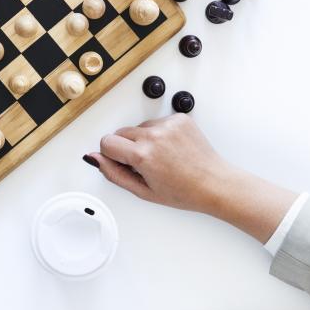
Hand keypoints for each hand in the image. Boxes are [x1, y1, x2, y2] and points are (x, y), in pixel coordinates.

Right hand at [85, 114, 297, 242]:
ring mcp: (168, 124)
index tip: (123, 162)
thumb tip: (95, 158)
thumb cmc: (184, 192)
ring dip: (144, 140)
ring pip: (139, 127)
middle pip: (121, 132)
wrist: (214, 183)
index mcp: (143, 155)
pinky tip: (172, 148)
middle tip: (145, 164)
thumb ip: (113, 173)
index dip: (112, 155)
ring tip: (162, 157)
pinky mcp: (179, 118)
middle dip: (127, 147)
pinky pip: (157, 122)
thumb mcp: (143, 191)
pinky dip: (160, 134)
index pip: (107, 142)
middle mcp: (154, 136)